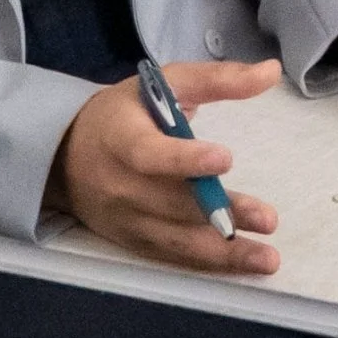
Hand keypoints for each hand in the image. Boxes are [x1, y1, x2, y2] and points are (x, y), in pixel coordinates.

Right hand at [48, 60, 282, 273]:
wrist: (67, 154)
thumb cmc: (126, 112)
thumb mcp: (165, 83)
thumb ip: (218, 79)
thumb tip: (271, 72)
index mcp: (120, 136)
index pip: (148, 153)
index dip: (183, 159)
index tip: (226, 158)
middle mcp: (120, 184)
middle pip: (171, 203)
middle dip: (220, 212)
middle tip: (267, 218)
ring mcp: (126, 219)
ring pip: (176, 239)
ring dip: (224, 252)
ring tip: (268, 258)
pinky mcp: (134, 241)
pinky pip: (173, 257)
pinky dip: (209, 264)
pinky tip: (244, 266)